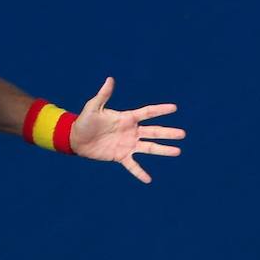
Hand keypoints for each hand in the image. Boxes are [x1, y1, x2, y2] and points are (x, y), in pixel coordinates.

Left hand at [69, 77, 183, 183]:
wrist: (76, 139)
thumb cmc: (85, 121)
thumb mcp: (94, 107)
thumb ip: (103, 95)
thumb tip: (110, 79)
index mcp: (127, 118)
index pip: (147, 113)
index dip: (160, 110)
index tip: (174, 108)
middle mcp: (131, 131)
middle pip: (154, 132)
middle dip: (168, 133)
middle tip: (183, 134)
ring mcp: (128, 145)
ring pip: (149, 148)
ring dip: (163, 150)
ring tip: (177, 151)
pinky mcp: (121, 156)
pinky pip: (133, 166)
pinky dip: (140, 173)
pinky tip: (148, 180)